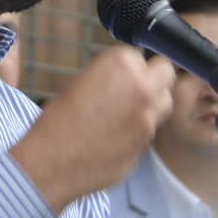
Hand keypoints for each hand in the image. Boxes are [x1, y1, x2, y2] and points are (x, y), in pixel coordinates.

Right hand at [11, 47, 174, 212]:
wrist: (51, 161)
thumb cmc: (57, 120)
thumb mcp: (80, 82)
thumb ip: (111, 76)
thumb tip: (125, 80)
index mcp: (121, 64)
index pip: (141, 56)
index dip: (131, 67)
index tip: (119, 76)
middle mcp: (142, 87)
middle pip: (166, 74)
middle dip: (153, 79)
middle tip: (134, 89)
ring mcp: (148, 117)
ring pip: (164, 103)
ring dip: (151, 104)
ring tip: (125, 113)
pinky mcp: (147, 143)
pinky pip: (151, 129)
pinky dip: (140, 130)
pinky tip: (117, 136)